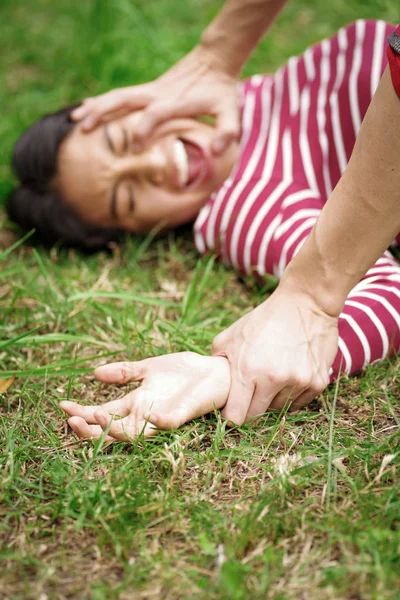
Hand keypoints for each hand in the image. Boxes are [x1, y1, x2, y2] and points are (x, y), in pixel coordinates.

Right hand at [60, 352, 229, 441]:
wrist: (216, 370)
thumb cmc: (184, 372)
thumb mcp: (148, 367)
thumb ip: (124, 371)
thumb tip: (94, 373)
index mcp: (136, 402)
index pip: (103, 414)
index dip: (83, 413)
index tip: (63, 406)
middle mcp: (146, 413)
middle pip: (112, 430)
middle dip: (90, 428)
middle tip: (72, 420)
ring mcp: (163, 415)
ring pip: (135, 433)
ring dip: (115, 430)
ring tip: (95, 418)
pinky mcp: (184, 413)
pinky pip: (170, 423)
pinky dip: (160, 422)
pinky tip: (152, 417)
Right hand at [70, 45, 239, 154]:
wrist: (214, 61)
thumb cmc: (221, 92)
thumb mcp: (231, 111)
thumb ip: (227, 130)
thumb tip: (217, 149)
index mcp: (176, 102)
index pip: (155, 114)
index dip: (145, 128)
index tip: (135, 147)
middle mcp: (158, 94)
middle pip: (125, 99)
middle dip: (104, 113)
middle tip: (84, 127)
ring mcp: (150, 90)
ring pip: (117, 96)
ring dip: (96, 106)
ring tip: (74, 118)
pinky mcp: (148, 90)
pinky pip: (121, 95)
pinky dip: (103, 101)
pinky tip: (87, 106)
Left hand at [212, 282, 338, 424]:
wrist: (305, 303)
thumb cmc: (264, 319)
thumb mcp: (231, 335)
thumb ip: (217, 361)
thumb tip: (210, 382)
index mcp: (247, 370)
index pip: (236, 417)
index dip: (231, 416)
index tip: (232, 408)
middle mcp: (273, 380)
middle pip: (257, 416)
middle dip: (251, 407)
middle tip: (251, 391)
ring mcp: (298, 382)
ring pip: (280, 408)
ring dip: (273, 398)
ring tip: (273, 375)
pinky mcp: (317, 383)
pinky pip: (299, 402)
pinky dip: (293, 393)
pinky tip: (290, 373)